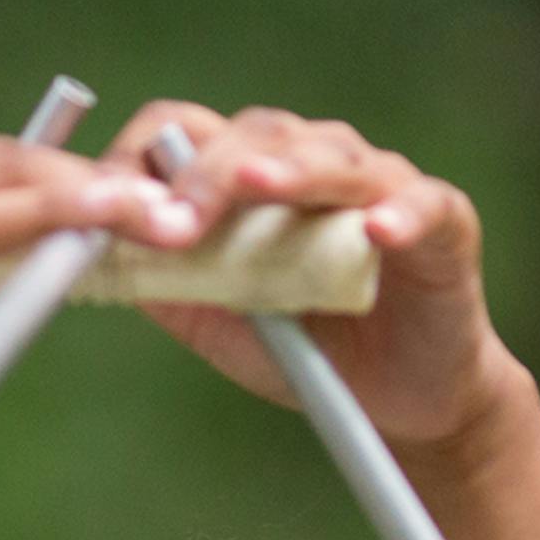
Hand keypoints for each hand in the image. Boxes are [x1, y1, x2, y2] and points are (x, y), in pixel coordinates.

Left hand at [102, 102, 522, 452]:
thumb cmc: (310, 353)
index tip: (107, 207)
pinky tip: (378, 232)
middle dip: (210, 173)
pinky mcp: (443, 224)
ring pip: (334, 158)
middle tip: (177, 217)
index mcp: (256, 182)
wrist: (401, 404)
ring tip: (260, 185)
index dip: (147, 160)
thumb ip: (173, 285)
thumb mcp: (224, 324)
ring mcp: (382, 188)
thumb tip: (96, 255)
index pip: (194, 136)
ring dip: (293, 172)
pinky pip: (423, 208)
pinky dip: (400, 216)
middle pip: (258, 136)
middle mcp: (317, 167)